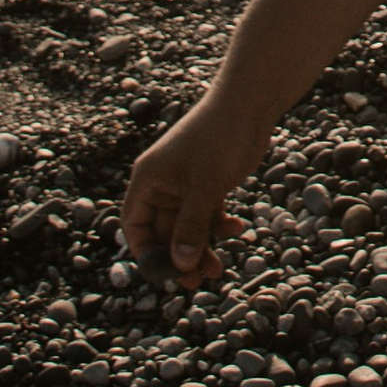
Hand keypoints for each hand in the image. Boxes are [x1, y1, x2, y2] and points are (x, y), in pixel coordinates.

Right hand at [119, 96, 264, 288]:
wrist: (250, 104)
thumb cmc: (220, 137)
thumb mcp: (204, 185)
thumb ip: (191, 225)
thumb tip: (179, 265)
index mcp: (149, 180)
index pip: (136, 225)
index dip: (147, 252)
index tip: (165, 274)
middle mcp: (164, 184)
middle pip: (164, 232)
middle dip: (180, 257)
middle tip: (197, 281)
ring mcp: (186, 185)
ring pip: (188, 228)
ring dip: (202, 248)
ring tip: (218, 270)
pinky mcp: (209, 184)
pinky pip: (208, 215)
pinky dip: (219, 226)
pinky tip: (238, 228)